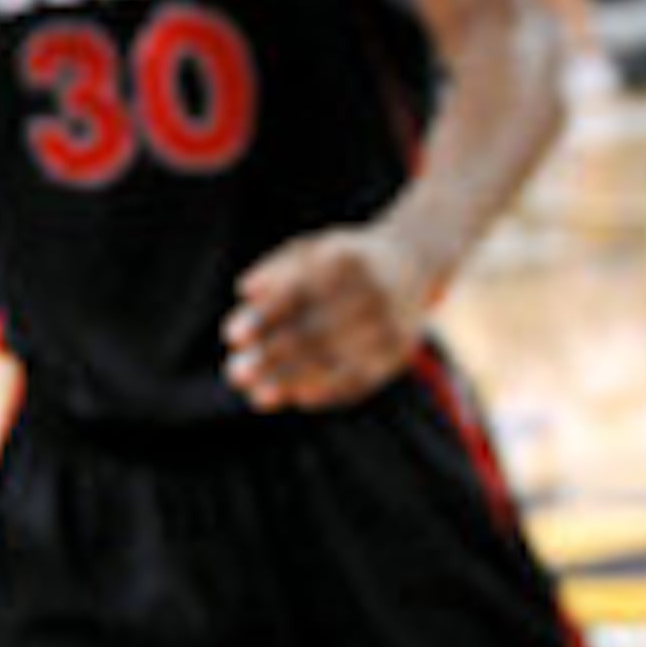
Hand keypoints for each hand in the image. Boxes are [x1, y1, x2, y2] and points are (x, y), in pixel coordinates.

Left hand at [223, 224, 431, 410]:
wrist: (414, 263)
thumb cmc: (345, 259)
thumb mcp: (313, 248)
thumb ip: (278, 267)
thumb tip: (245, 291)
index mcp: (345, 260)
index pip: (296, 293)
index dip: (263, 316)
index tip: (231, 335)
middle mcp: (372, 294)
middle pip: (313, 333)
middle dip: (270, 357)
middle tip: (235, 373)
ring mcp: (388, 327)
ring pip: (332, 362)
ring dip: (290, 382)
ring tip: (257, 395)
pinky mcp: (397, 355)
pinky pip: (358, 381)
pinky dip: (326, 391)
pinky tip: (297, 397)